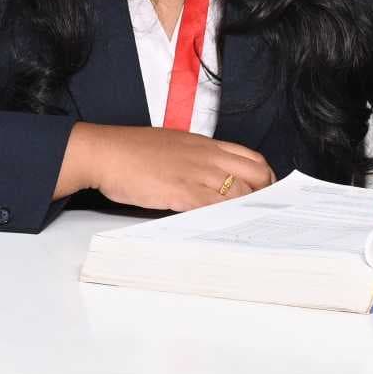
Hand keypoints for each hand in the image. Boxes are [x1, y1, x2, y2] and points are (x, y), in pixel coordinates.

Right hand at [55, 124, 275, 213]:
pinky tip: (226, 229)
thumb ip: (194, 160)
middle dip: (266, 196)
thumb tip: (207, 178)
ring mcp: (195, 173)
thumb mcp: (171, 146)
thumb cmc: (130, 151)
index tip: (267, 192)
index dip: (265, 177)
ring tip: (251, 226)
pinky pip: (214, 207)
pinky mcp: (181, 191)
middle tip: (265, 214)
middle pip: (254, 174)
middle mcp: (206, 156)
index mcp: (204, 144)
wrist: (105, 152)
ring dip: (249, 211)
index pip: (250, 157)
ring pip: (239, 192)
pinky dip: (225, 219)